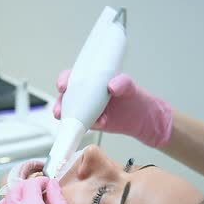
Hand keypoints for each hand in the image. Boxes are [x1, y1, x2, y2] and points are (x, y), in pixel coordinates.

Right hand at [53, 70, 172, 147]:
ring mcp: (86, 110)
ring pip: (70, 113)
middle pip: (65, 97)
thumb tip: (111, 85)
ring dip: (69, 119)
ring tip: (80, 121)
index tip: (63, 85)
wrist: (143, 119)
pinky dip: (86, 126)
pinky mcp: (91, 123)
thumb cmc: (134, 98)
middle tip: (61, 110)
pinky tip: (100, 123)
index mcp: (90, 79)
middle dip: (60, 104)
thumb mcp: (130, 86)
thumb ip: (122, 82)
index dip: (64, 80)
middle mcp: (85, 94)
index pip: (71, 77)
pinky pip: (82, 126)